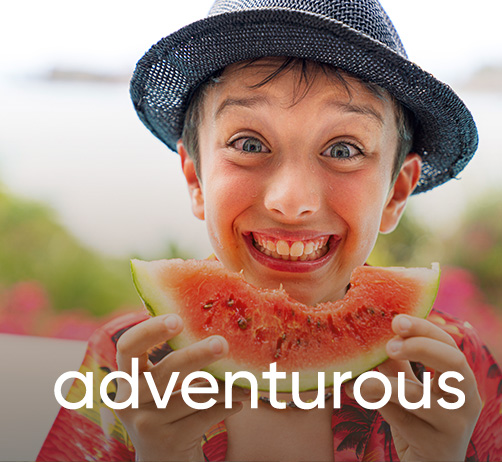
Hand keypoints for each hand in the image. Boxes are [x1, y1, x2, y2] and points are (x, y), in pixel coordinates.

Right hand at [114, 314, 248, 461]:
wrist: (162, 461)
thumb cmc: (167, 412)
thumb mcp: (161, 388)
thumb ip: (174, 364)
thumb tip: (213, 333)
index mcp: (127, 378)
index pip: (128, 347)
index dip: (150, 330)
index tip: (178, 319)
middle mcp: (130, 400)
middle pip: (167, 370)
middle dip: (197, 355)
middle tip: (222, 343)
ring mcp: (146, 423)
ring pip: (195, 395)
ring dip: (225, 387)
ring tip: (244, 383)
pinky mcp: (166, 441)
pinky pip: (205, 416)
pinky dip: (227, 407)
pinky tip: (239, 402)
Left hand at [345, 314, 481, 461]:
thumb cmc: (419, 420)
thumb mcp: (408, 387)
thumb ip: (395, 364)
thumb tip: (371, 334)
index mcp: (460, 379)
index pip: (448, 345)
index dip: (424, 329)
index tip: (396, 320)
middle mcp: (465, 399)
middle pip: (452, 361)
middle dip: (419, 346)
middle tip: (389, 345)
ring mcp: (454, 423)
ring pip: (418, 395)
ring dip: (383, 382)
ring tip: (359, 377)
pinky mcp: (435, 444)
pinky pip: (400, 417)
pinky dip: (373, 400)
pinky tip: (353, 389)